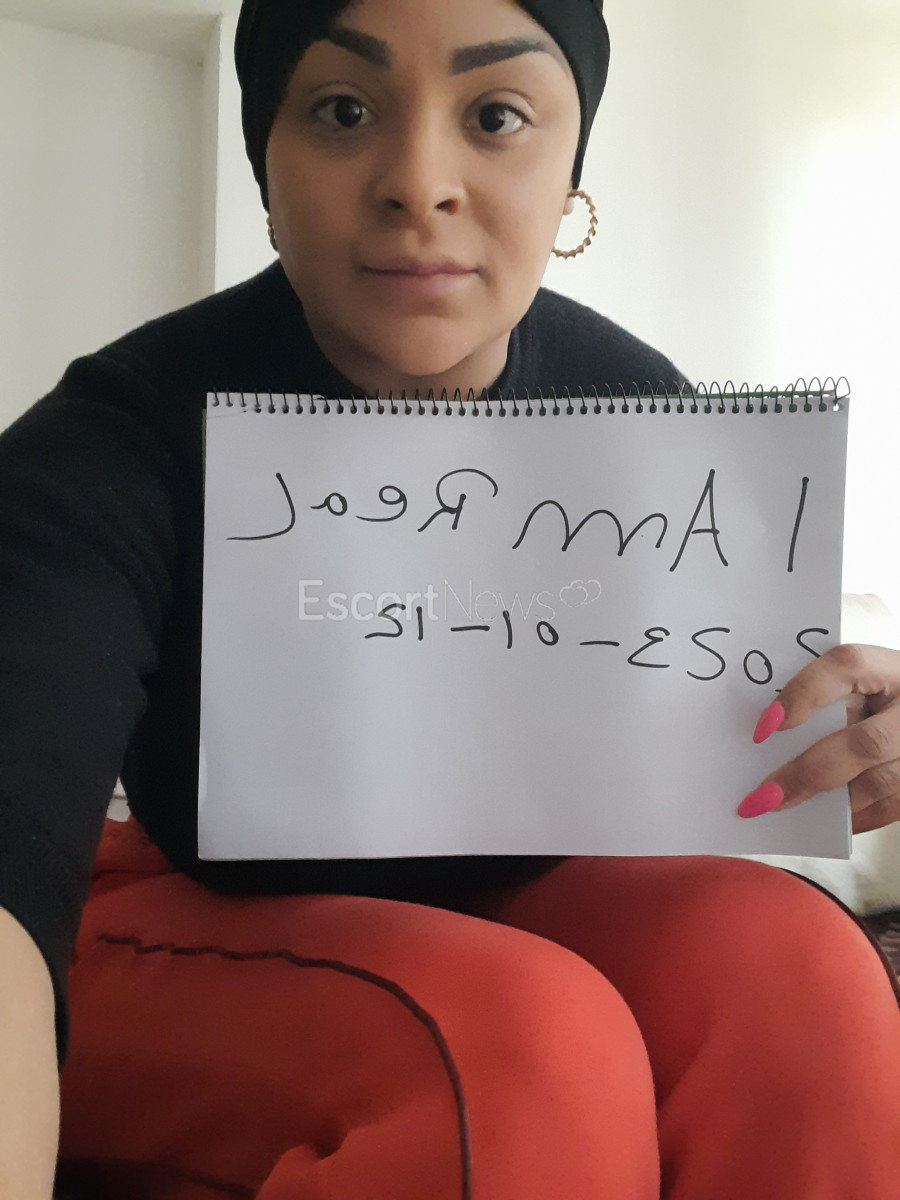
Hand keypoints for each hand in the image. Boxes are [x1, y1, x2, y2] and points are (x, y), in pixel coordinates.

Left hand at [738, 643, 899, 833]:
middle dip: (809, 773)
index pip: (848, 666)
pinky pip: (895, 806)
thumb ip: (828, 699)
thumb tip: (769, 735)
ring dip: (830, 803)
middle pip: (866, 743)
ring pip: (881, 782)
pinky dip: (859, 818)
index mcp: (891, 668)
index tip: (765, 725)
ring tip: (783, 809)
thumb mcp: (863, 683)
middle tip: (764, 795)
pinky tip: (830, 822)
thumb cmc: (886, 695)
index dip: (804, 694)